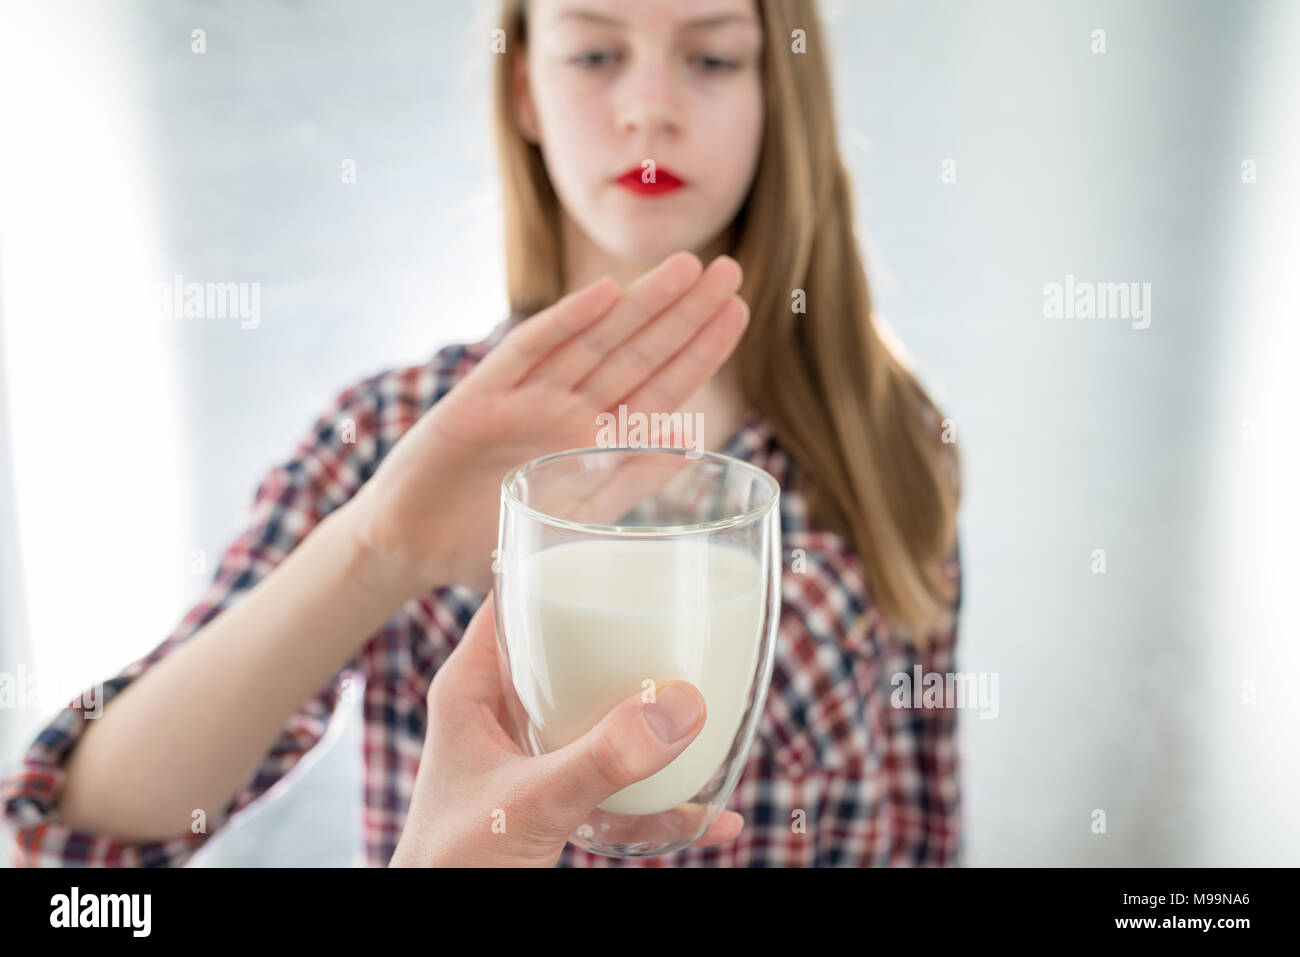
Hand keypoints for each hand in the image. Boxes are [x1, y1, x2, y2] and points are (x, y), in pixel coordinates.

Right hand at [343, 251, 747, 596]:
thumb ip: (628, 479)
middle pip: (637, 353)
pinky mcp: (481, 398)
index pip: (660, 388)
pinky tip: (604, 295)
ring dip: (640, 305)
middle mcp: (567, 412)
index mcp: (594, 442)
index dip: (700, 350)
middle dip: (684, 311)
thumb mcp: (574, 519)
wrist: (413, 550)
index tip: (739, 311)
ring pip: (594, 342)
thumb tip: (693, 445)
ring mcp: (526, 399)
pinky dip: (564, 324)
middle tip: (730, 269)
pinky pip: (528, 353)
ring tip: (688, 267)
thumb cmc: (491, 539)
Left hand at [389, 592, 745, 867]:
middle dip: (630, 650)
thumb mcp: (528, 801)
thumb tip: (684, 706)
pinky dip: (664, 803)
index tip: (626, 559)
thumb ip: (601, 758)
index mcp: (474, 689)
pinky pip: (618, 790)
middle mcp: (503, 717)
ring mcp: (531, 763)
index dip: (561, 574)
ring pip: (601, 722)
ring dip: (653, 725)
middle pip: (571, 657)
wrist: (440, 937)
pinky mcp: (556, 807)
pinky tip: (713, 815)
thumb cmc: (449, 865)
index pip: (514, 603)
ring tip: (710, 715)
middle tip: (686, 631)